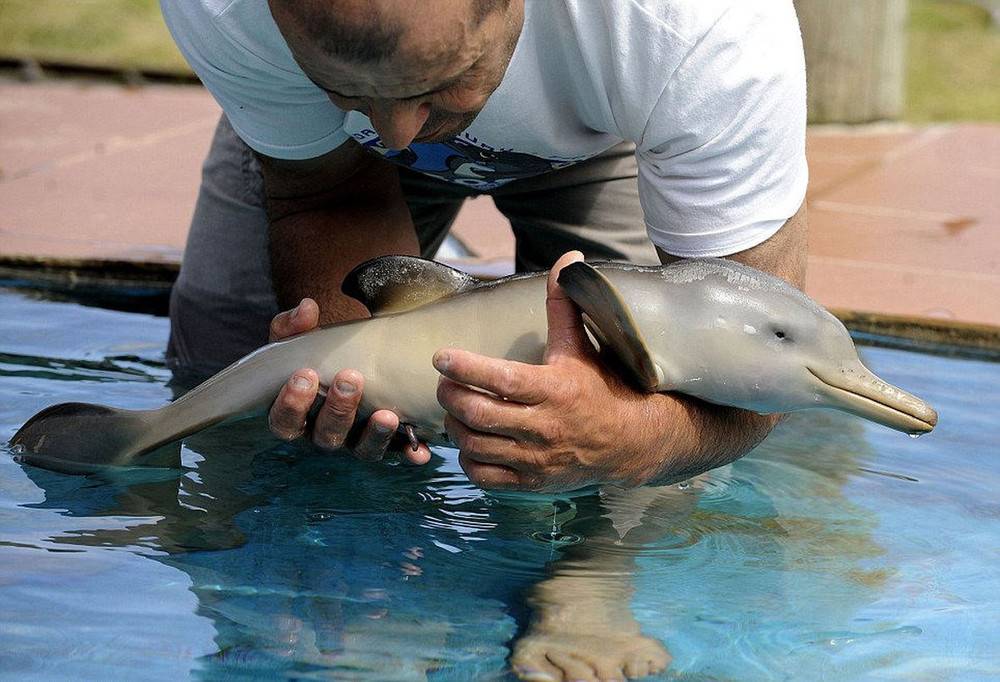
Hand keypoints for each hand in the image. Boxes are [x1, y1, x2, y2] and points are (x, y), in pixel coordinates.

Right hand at [266, 298, 431, 464]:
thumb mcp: (299, 340)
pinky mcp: (384, 442)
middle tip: (351, 378)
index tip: (305, 374)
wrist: (349, 360)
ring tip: (387, 415)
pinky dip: (408, 453)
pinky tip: (419, 451)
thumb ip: (294, 325)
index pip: (284, 420)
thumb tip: (307, 308)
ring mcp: (354, 441)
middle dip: (338, 409)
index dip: (292, 403)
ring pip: (360, 450)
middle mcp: (323, 433)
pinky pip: (395, 454)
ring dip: (374, 435)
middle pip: (325, 435)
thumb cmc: (317, 355)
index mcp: (296, 414)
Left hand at [434, 251, 685, 491]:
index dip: (465, 367)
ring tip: (454, 409)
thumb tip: (569, 258)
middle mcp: (544, 427)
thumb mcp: (581, 345)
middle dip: (450, 396)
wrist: (630, 441)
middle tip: (444, 382)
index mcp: (554, 389)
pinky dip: (468, 459)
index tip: (441, 356)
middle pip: (478, 414)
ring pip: (476, 446)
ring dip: (455, 426)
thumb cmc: (600, 386)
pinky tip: (470, 441)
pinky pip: (485, 477)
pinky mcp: (532, 483)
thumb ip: (565, 304)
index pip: (500, 379)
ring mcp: (536, 459)